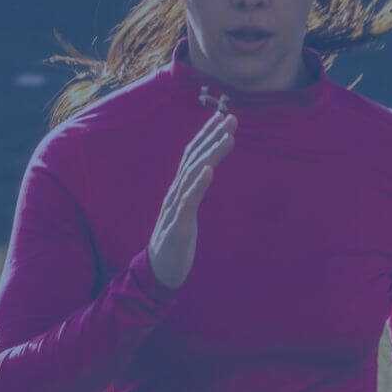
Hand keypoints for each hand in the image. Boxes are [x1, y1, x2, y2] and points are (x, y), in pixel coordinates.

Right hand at [148, 109, 236, 288]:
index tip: (223, 117)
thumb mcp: (187, 214)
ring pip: (193, 175)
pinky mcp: (178, 226)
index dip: (206, 136)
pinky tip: (209, 170)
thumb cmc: (175, 243)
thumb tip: (204, 175)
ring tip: (227, 137)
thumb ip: (193, 194)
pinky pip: (189, 202)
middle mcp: (175, 194)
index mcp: (179, 190)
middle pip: (193, 159)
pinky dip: (199, 184)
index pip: (192, 156)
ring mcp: (175, 209)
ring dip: (211, 154)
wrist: (159, 273)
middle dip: (212, 136)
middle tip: (231, 117)